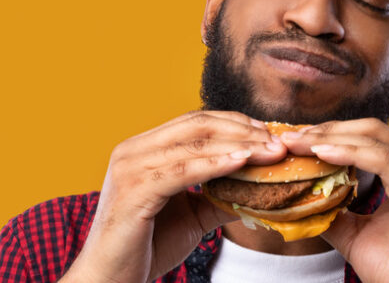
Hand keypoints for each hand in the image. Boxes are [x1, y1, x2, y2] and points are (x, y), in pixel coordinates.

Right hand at [60, 111, 287, 282]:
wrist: (110, 281)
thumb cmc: (146, 247)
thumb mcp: (191, 216)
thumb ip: (220, 197)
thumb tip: (261, 190)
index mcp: (143, 148)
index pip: (195, 122)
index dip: (235, 122)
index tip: (269, 132)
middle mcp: (133, 150)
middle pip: (197, 125)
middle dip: (243, 130)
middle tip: (278, 141)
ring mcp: (131, 167)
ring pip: (194, 144)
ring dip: (238, 145)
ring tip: (270, 151)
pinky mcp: (134, 190)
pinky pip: (182, 171)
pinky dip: (216, 165)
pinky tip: (243, 162)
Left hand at [281, 118, 388, 282]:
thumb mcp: (355, 236)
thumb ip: (333, 212)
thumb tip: (299, 198)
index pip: (372, 137)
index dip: (334, 132)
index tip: (297, 138)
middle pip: (373, 130)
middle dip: (329, 129)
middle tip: (291, 135)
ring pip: (376, 140)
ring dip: (332, 138)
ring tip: (299, 142)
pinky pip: (384, 161)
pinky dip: (349, 152)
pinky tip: (321, 153)